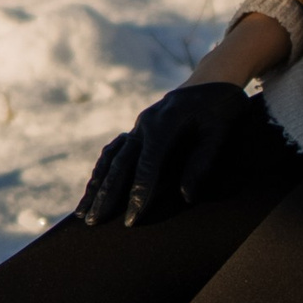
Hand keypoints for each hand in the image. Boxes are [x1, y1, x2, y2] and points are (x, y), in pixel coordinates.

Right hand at [76, 81, 251, 227]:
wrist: (212, 80)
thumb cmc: (220, 106)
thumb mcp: (219, 131)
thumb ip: (202, 162)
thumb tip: (186, 196)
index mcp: (164, 123)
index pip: (147, 165)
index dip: (138, 194)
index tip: (130, 220)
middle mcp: (145, 124)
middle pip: (121, 164)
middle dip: (106, 195)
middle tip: (93, 222)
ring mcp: (138, 126)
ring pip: (111, 158)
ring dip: (96, 185)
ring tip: (82, 212)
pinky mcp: (138, 130)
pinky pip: (114, 152)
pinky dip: (102, 171)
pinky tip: (93, 188)